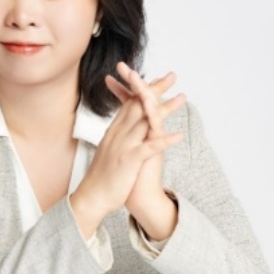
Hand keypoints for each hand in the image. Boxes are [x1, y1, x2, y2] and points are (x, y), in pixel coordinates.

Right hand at [71, 70, 183, 217]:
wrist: (91, 197)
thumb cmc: (102, 176)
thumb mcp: (109, 151)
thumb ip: (118, 137)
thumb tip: (126, 129)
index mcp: (114, 131)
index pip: (130, 103)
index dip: (143, 89)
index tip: (156, 79)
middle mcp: (118, 134)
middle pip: (139, 105)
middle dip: (156, 89)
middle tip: (171, 76)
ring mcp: (123, 146)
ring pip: (146, 121)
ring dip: (166, 108)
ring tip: (182, 97)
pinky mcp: (129, 160)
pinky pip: (149, 148)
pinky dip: (164, 140)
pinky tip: (179, 135)